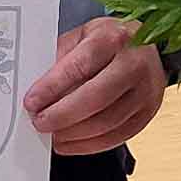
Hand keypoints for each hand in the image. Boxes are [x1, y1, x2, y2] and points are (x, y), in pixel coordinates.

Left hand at [24, 17, 166, 154]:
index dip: (52, 87)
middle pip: (96, 97)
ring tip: (53, 133)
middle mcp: (134, 63)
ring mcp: (145, 90)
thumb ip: (61, 58)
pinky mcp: (147, 112)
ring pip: (106, 122)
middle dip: (62, 115)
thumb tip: (37, 88)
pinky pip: (117, 137)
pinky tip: (71, 141)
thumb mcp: (83, 36)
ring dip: (73, 134)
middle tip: (40, 122)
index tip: (31, 101)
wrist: (149, 48)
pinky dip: (89, 145)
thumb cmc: (111, 41)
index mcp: (113, 38)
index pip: (80, 66)